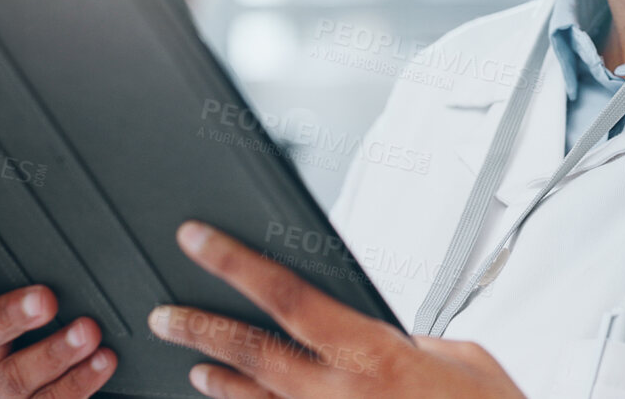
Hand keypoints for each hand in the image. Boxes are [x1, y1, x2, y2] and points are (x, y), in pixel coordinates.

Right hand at [0, 256, 115, 397]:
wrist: (78, 381)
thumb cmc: (68, 323)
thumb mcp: (55, 296)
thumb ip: (54, 274)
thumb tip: (85, 245)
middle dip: (10, 314)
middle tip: (45, 299)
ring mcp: (6, 391)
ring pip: (15, 376)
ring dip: (54, 352)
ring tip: (88, 332)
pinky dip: (79, 381)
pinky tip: (103, 361)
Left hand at [149, 221, 525, 398]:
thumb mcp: (460, 357)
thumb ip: (406, 338)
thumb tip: (375, 334)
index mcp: (373, 354)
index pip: (286, 295)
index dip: (233, 263)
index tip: (199, 241)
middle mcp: (340, 395)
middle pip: (251, 351)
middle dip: (200, 326)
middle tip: (163, 314)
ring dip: (219, 375)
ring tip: (190, 359)